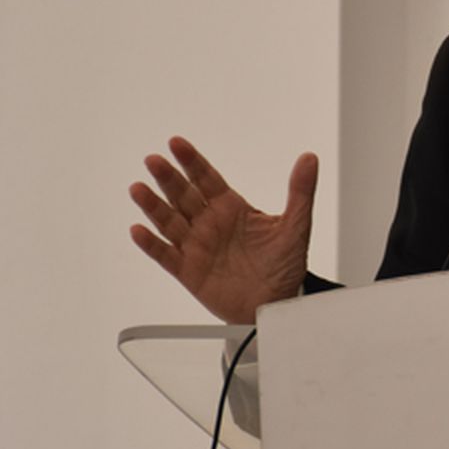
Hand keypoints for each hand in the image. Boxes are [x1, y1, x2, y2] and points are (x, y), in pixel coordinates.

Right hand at [129, 136, 317, 323]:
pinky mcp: (188, 271)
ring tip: (138, 189)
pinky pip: (165, 256)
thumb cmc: (286, 265)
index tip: (176, 144)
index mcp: (232, 208)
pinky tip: (139, 230)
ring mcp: (196, 246)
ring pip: (169, 222)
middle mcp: (209, 223)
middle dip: (168, 178)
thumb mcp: (297, 226)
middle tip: (154, 160)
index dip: (192, 161)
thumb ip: (301, 191)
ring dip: (153, 206)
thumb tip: (310, 158)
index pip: (207, 179)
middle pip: (183, 195)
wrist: (279, 304)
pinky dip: (151, 244)